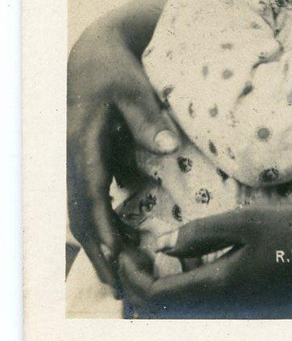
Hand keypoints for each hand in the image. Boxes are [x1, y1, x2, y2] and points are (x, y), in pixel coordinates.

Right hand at [67, 8, 180, 288]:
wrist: (94, 57)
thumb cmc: (115, 72)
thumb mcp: (133, 89)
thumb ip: (147, 119)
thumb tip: (169, 148)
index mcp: (82, 143)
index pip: (90, 193)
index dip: (102, 225)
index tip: (116, 253)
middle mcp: (73, 159)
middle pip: (81, 214)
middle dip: (98, 250)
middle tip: (118, 284)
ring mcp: (76, 164)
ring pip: (82, 213)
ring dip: (97, 245)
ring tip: (117, 279)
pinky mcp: (85, 165)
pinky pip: (90, 202)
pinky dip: (102, 227)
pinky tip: (120, 249)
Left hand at [116, 204, 291, 318]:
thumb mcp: (250, 220)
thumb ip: (203, 232)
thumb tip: (162, 244)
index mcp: (218, 287)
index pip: (156, 294)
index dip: (132, 275)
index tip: (123, 250)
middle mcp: (224, 309)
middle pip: (166, 310)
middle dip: (140, 286)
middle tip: (131, 255)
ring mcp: (240, 312)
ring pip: (186, 310)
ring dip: (163, 287)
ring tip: (156, 256)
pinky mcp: (253, 306)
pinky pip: (207, 305)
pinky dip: (187, 287)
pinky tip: (194, 260)